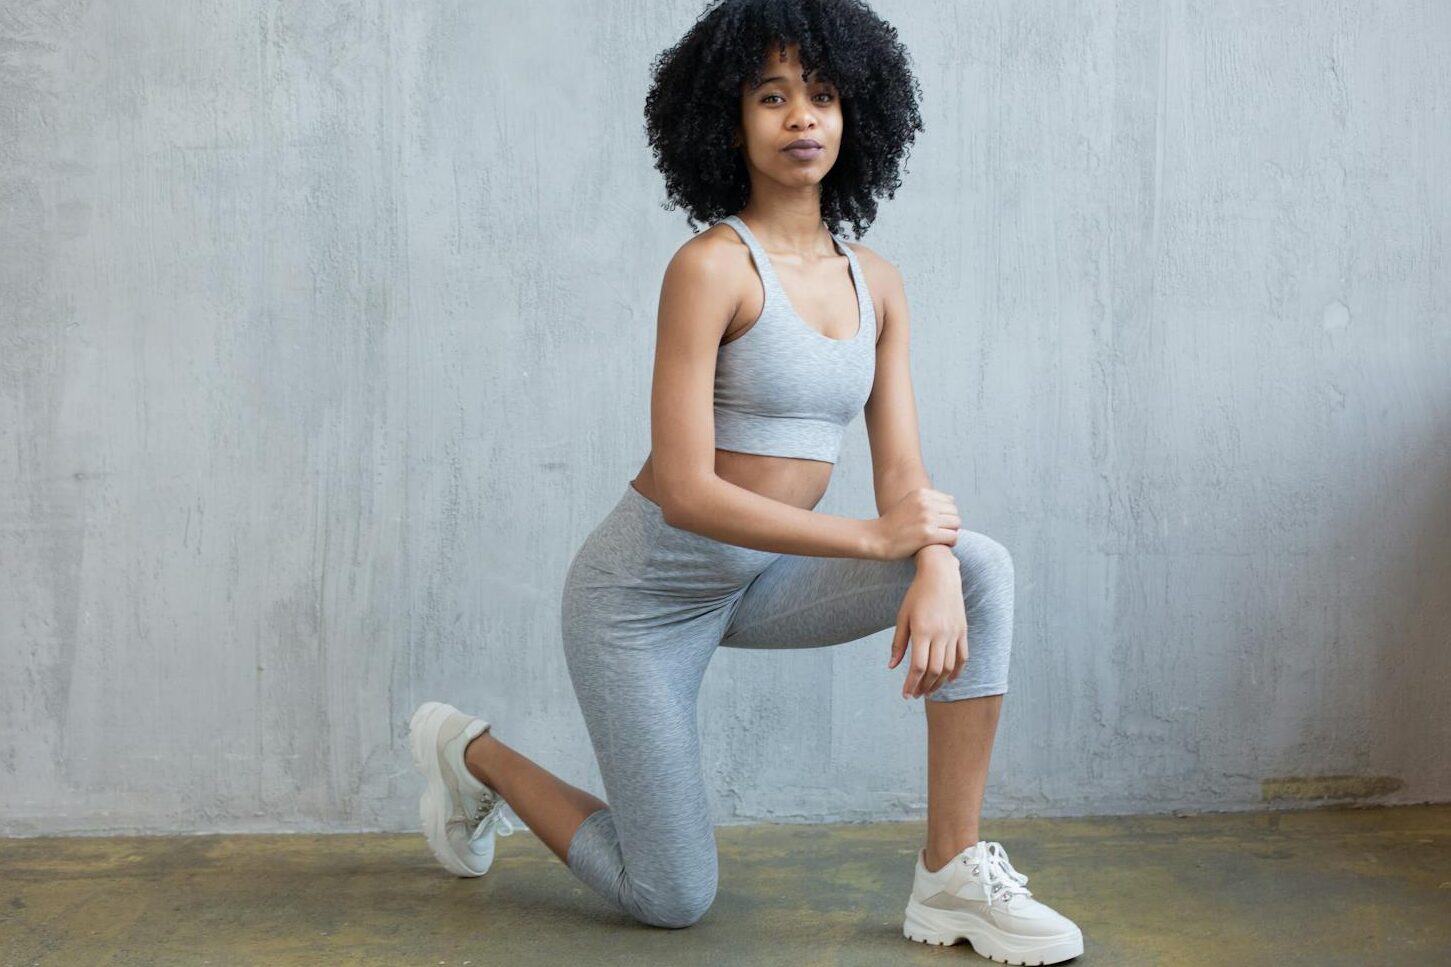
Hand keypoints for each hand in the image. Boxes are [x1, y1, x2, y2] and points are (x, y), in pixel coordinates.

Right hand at [868, 488, 960, 559]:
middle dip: (951, 524)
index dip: (947, 515)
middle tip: (942, 533)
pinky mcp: (928, 534)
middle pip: (954, 512)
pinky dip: (950, 543)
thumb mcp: (908, 503)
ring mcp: (927, 518)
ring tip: (942, 539)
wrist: (877, 538)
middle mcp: (925, 503)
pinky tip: (942, 545)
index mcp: (921, 494)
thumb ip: (928, 500)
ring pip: (956, 524)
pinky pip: (952, 537)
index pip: (950, 502)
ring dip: (951, 533)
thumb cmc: (893, 524)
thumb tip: (951, 499)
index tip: (939, 524)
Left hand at [888, 565, 967, 698]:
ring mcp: (954, 633)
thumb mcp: (902, 617)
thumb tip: (892, 666)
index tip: (906, 695)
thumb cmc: (917, 595)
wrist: (941, 575)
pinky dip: (956, 671)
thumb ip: (898, 643)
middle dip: (924, 687)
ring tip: (929, 690)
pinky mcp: (963, 631)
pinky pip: (963, 657)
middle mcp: (941, 634)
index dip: (911, 683)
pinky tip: (948, 679)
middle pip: (934, 670)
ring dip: (939, 683)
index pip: (918, 666)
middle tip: (916, 695)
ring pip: (949, 667)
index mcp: (922, 630)